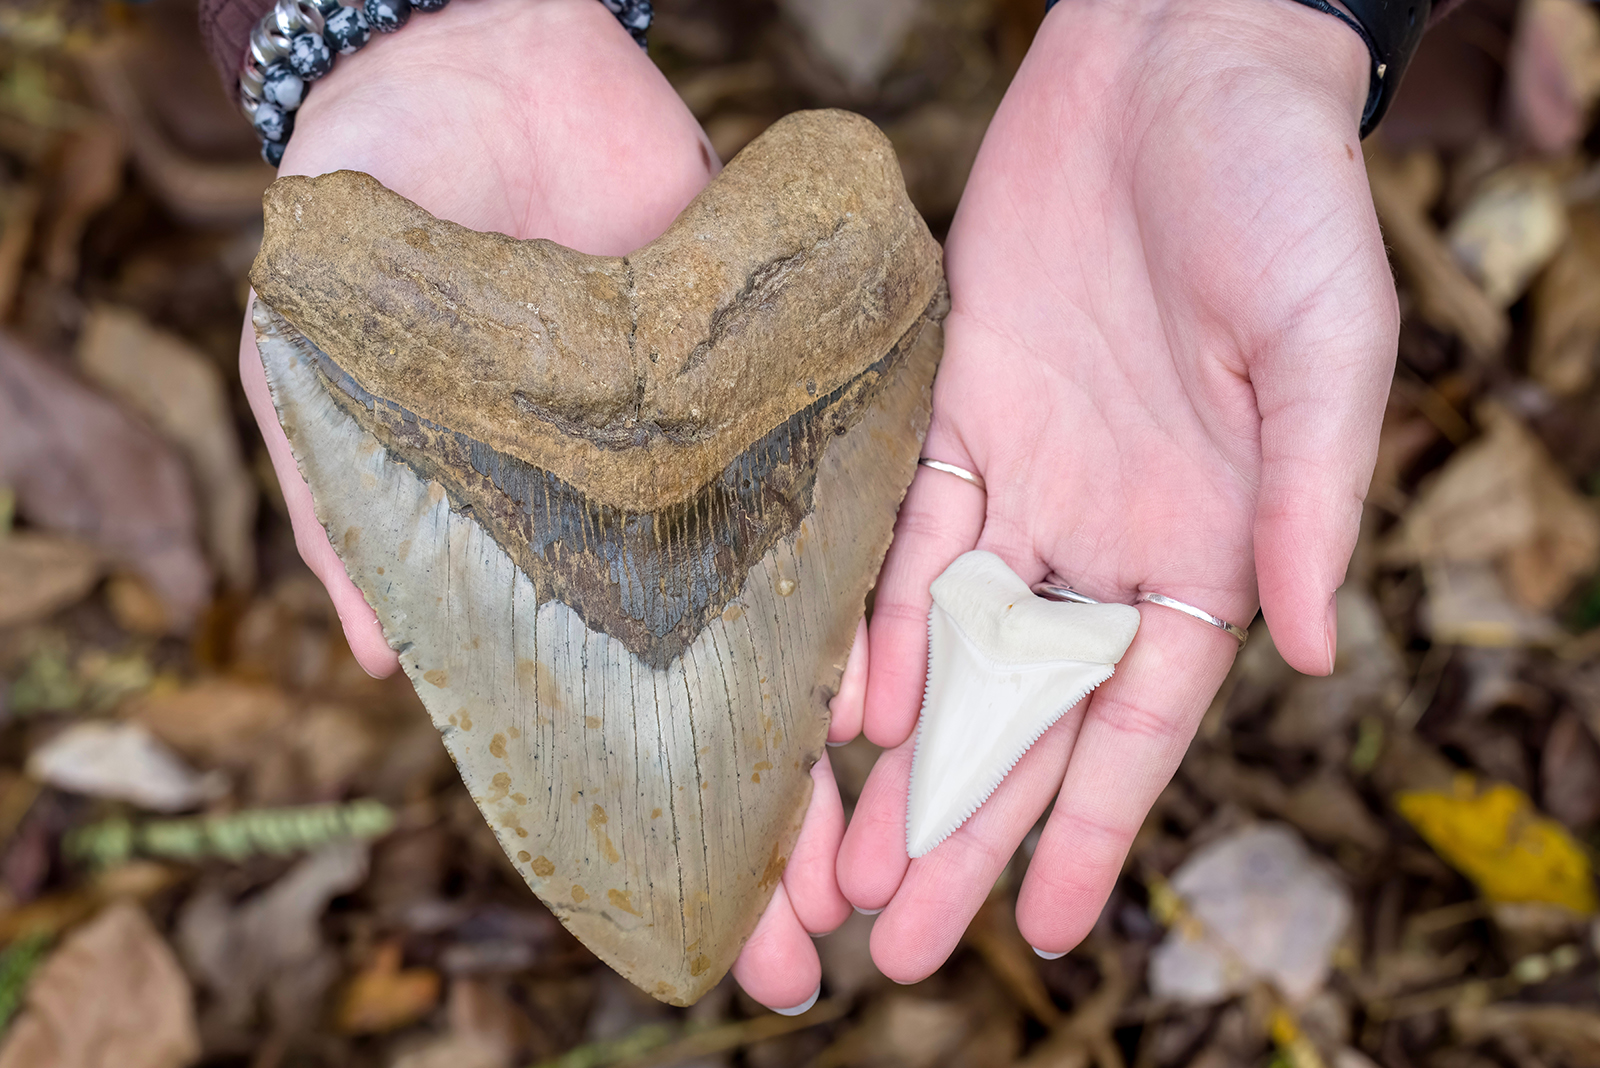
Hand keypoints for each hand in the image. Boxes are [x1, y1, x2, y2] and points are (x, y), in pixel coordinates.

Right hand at [237, 0, 853, 1007]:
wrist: (473, 62)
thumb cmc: (377, 224)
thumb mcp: (324, 372)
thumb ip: (347, 510)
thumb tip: (372, 665)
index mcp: (534, 549)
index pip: (598, 722)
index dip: (645, 825)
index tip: (695, 935)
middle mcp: (639, 529)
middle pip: (717, 704)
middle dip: (765, 825)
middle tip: (813, 946)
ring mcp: (719, 464)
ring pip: (791, 623)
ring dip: (831, 742)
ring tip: (878, 853)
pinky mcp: (783, 383)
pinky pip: (840, 493)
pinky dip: (868, 588)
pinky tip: (898, 684)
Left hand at [836, 0, 1396, 977]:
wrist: (1177, 64)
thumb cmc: (1284, 198)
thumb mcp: (1327, 352)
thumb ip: (1309, 500)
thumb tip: (1313, 651)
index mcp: (1208, 543)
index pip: (1141, 721)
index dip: (1096, 828)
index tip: (1052, 931)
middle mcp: (1107, 533)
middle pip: (1026, 713)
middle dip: (969, 828)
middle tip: (901, 941)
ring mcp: (1026, 480)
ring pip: (948, 648)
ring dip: (902, 754)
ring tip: (846, 865)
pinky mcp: (955, 414)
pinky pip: (900, 538)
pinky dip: (866, 618)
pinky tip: (833, 704)